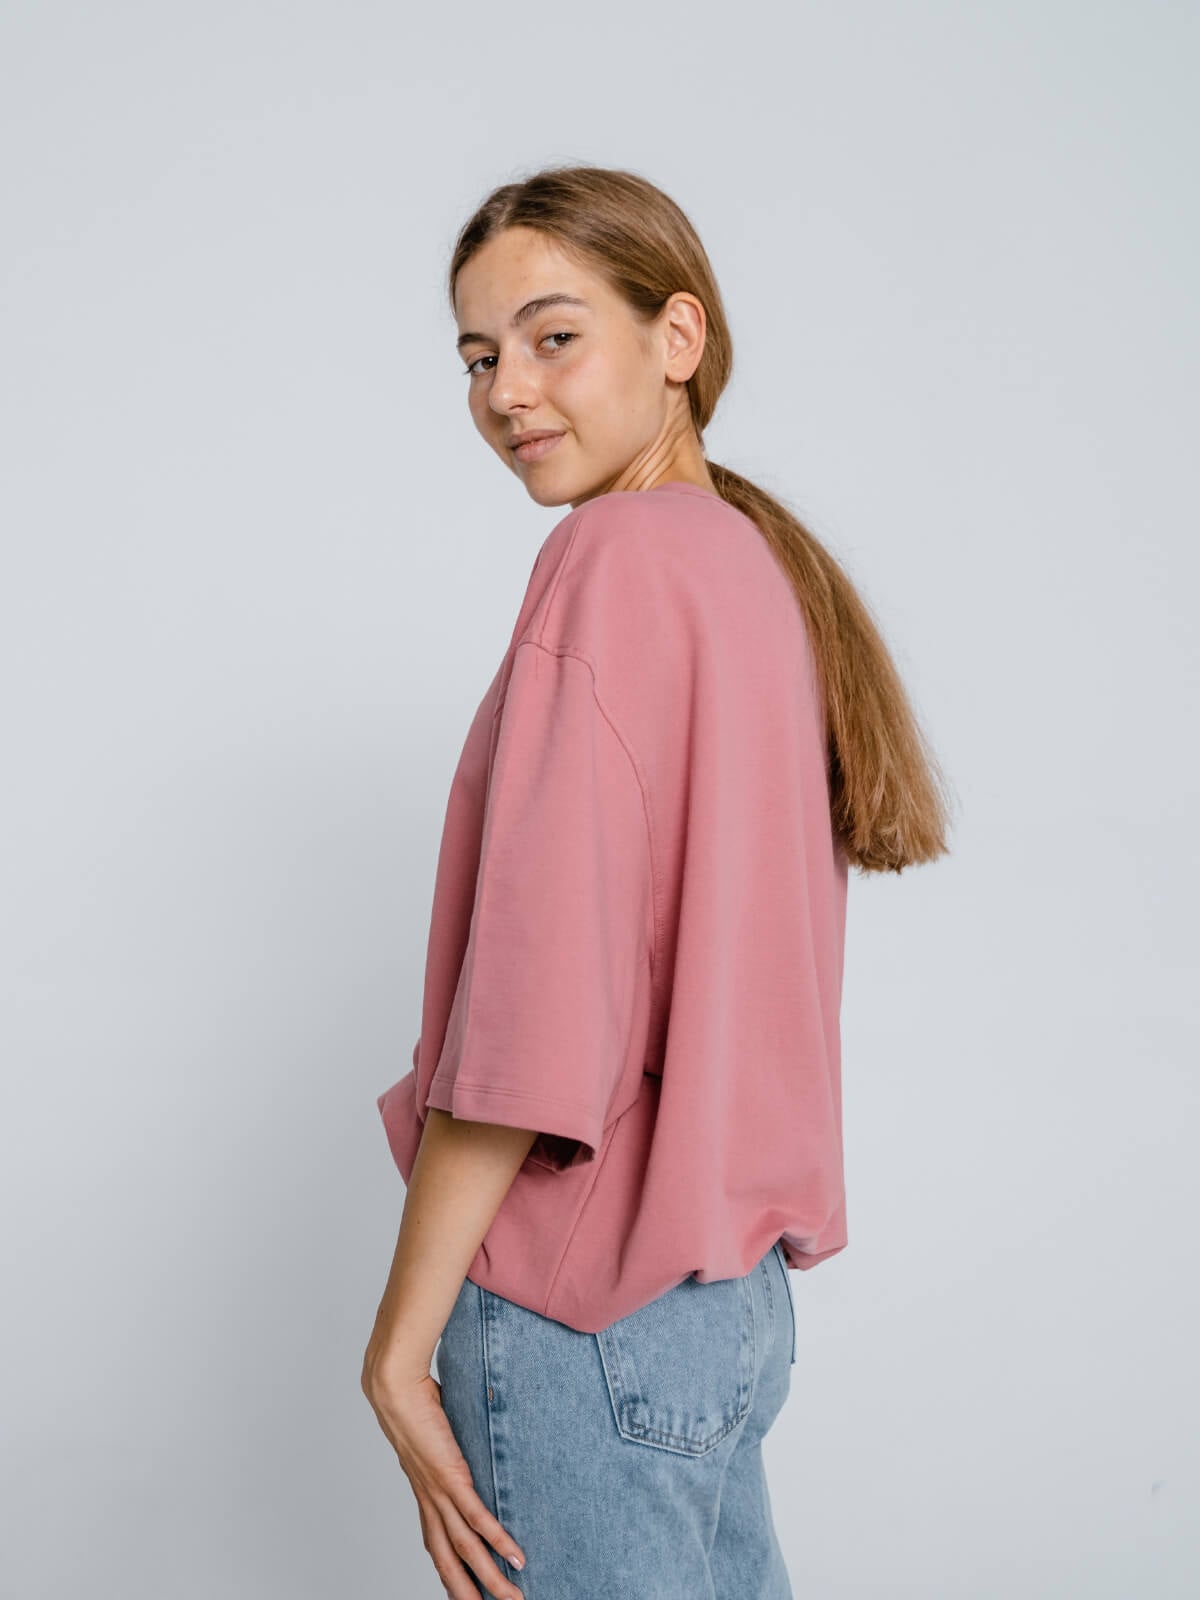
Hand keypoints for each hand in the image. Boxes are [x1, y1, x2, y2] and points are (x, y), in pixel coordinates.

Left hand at [363, 1360, 525, 1599]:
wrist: (394, 1390)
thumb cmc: (412, 1403)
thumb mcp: (432, 1433)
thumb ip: (447, 1445)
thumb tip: (461, 1438)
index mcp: (424, 1495)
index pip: (437, 1547)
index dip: (450, 1575)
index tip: (464, 1594)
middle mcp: (430, 1502)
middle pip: (451, 1562)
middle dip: (470, 1594)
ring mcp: (439, 1493)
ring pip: (466, 1549)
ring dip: (491, 1579)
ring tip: (513, 1599)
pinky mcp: (451, 1478)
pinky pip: (477, 1518)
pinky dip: (497, 1541)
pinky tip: (515, 1558)